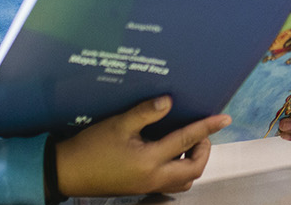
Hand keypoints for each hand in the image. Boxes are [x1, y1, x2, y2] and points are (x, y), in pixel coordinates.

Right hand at [54, 96, 229, 195]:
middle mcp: (153, 178)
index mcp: (149, 160)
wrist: (66, 172)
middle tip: (201, 134)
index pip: (187, 140)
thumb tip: (169, 101)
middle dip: (204, 150)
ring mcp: (148, 186)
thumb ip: (145, 113)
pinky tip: (170, 154)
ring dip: (192, 162)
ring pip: (184, 180)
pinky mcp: (141, 189)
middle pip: (193, 169)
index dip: (207, 128)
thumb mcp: (118, 125)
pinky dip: (179, 170)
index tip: (224, 119)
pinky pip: (171, 184)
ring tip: (187, 143)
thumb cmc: (89, 147)